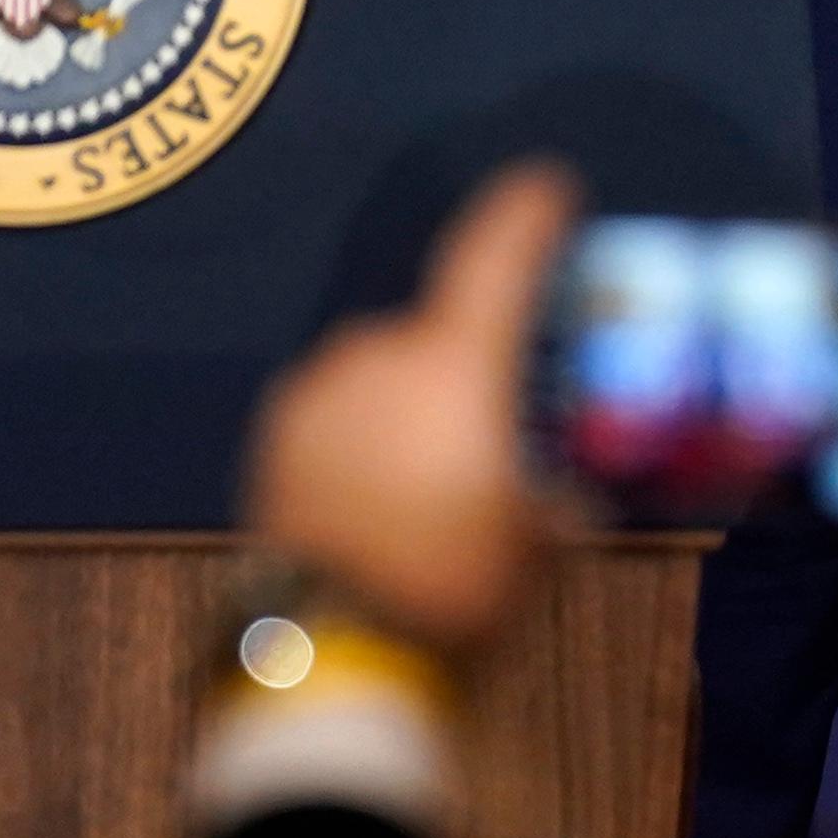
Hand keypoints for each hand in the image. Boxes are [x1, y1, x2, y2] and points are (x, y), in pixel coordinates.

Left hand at [241, 158, 573, 654]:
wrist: (331, 651)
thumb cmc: (454, 587)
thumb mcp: (538, 545)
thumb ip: (551, 497)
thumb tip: (562, 496)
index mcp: (456, 363)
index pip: (496, 255)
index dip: (528, 214)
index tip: (550, 186)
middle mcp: (381, 354)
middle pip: (438, 332)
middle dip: (465, 370)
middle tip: (488, 438)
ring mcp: (318, 390)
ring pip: (383, 372)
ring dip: (408, 404)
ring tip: (427, 484)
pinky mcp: (275, 433)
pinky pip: (338, 410)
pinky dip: (361, 432)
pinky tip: (376, 494)